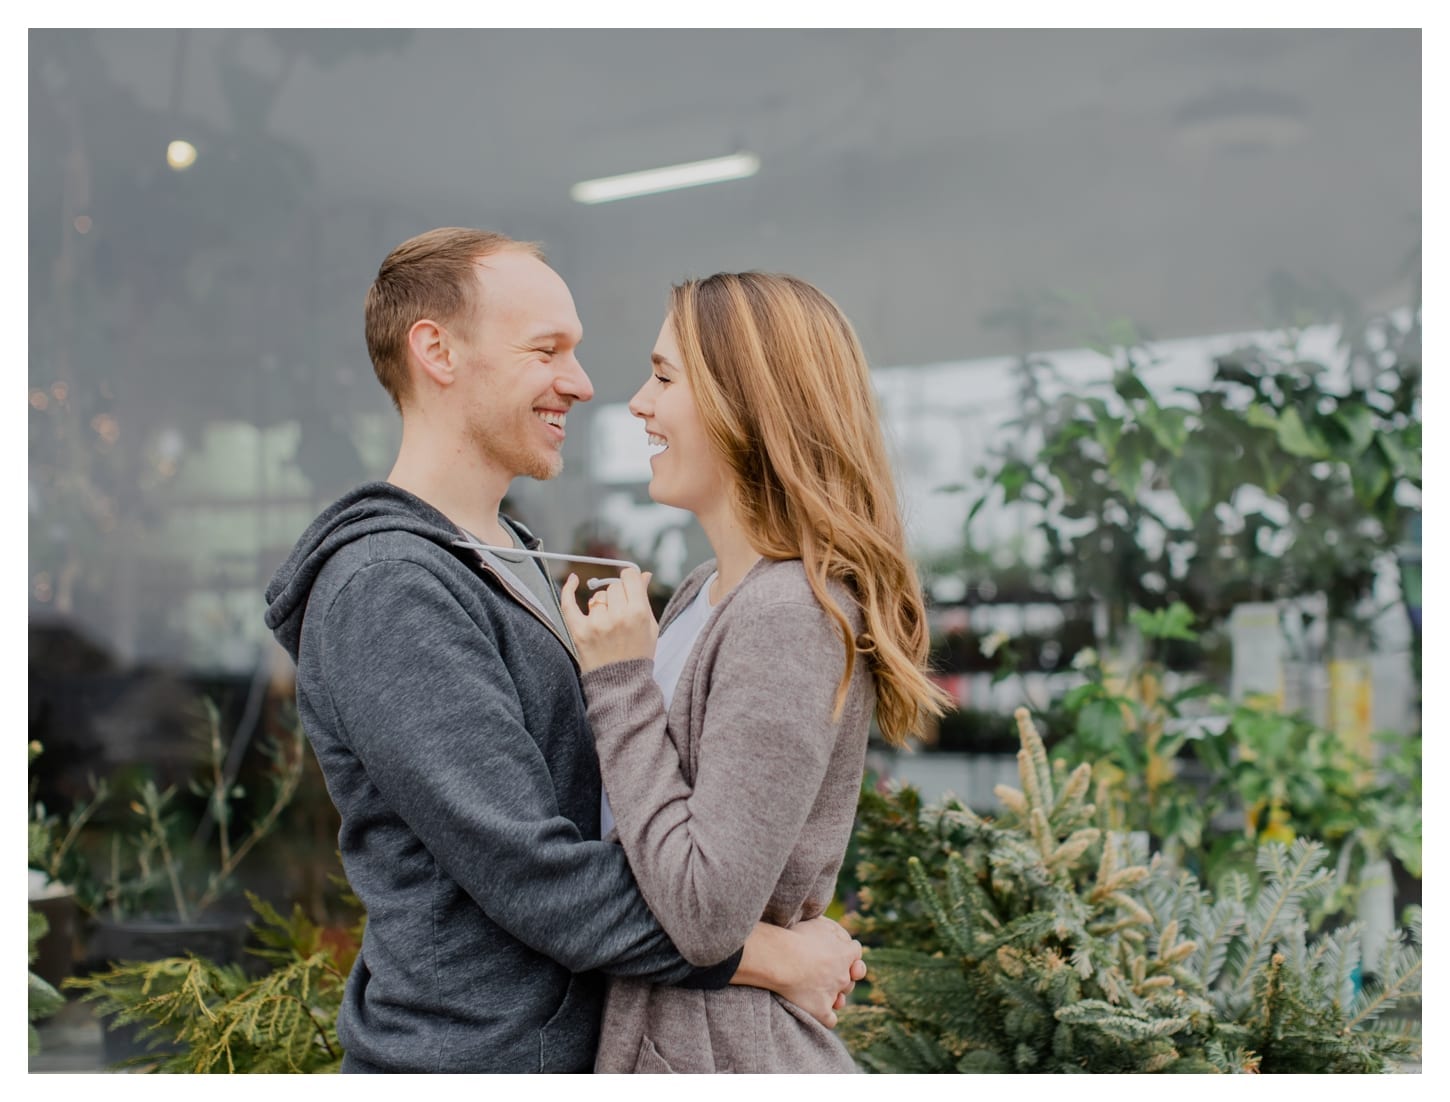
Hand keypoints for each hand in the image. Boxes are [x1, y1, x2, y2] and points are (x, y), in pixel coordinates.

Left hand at [560, 567, 657, 673]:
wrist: (622, 685)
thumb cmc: (638, 655)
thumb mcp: (650, 627)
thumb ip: (644, 598)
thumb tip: (643, 574)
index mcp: (639, 613)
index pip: (629, 577)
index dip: (629, 579)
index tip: (628, 586)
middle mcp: (618, 616)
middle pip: (613, 587)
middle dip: (617, 597)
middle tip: (620, 614)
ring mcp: (597, 624)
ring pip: (597, 597)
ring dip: (602, 605)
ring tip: (608, 624)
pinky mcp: (580, 632)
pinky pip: (569, 603)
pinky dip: (568, 590)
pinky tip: (573, 580)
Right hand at [733, 917, 864, 1028]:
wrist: (778, 958)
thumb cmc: (793, 936)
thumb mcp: (816, 923)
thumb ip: (831, 929)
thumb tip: (836, 933)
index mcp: (845, 953)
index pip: (856, 951)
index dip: (847, 952)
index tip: (835, 951)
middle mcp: (843, 975)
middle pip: (850, 977)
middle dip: (841, 975)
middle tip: (824, 971)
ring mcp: (832, 994)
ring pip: (841, 998)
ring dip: (836, 996)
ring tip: (821, 991)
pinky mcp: (820, 1010)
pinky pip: (830, 1019)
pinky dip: (825, 1015)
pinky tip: (816, 1009)